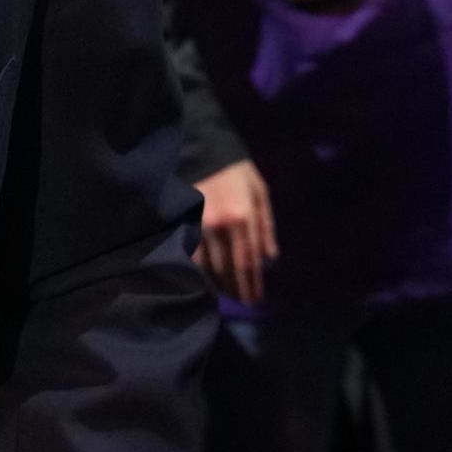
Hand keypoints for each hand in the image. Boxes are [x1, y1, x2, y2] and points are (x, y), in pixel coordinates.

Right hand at [194, 161, 275, 304]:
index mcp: (243, 217)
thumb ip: (266, 226)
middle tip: (243, 302)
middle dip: (237, 289)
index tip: (255, 300)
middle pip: (228, 269)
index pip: (248, 261)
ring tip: (226, 295)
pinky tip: (204, 279)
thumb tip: (269, 259)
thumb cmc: (236, 170)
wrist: (201, 148)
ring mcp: (197, 225)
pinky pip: (189, 256)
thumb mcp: (260, 192)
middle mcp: (219, 225)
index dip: (252, 284)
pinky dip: (198, 272)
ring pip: (207, 266)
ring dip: (218, 285)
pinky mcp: (181, 223)